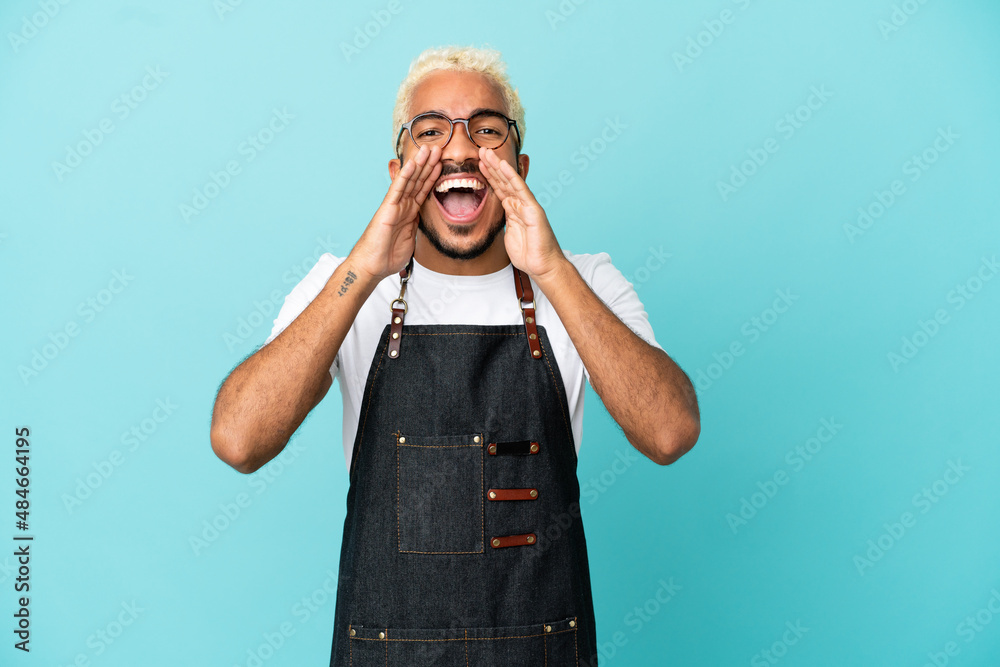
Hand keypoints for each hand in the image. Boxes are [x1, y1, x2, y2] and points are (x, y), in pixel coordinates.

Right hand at [350, 144, 441, 280]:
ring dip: (420, 164)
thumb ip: (416, 226)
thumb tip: (423, 219)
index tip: (443, 163)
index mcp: (409, 212)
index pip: (423, 190)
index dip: (433, 176)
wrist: (373, 265)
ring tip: (428, 149)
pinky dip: (405, 176)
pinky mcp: (387, 208)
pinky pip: (398, 189)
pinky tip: (412, 164)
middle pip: (418, 181)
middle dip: (429, 165)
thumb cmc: (388, 255)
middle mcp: (402, 205)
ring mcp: (395, 205)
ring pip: (409, 181)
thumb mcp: (410, 239)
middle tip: (438, 148)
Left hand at [478, 146, 565, 280]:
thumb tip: (496, 218)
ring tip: (486, 152)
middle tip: (480, 151)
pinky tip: (503, 165)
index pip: (499, 189)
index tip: (478, 164)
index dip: (489, 176)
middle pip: (504, 181)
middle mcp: (521, 204)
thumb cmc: (529, 255)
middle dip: (491, 166)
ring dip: (498, 166)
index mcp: (514, 210)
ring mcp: (527, 205)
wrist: (542, 266)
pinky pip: (520, 190)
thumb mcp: (509, 236)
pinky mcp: (533, 210)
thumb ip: (503, 223)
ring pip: (510, 181)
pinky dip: (511, 176)